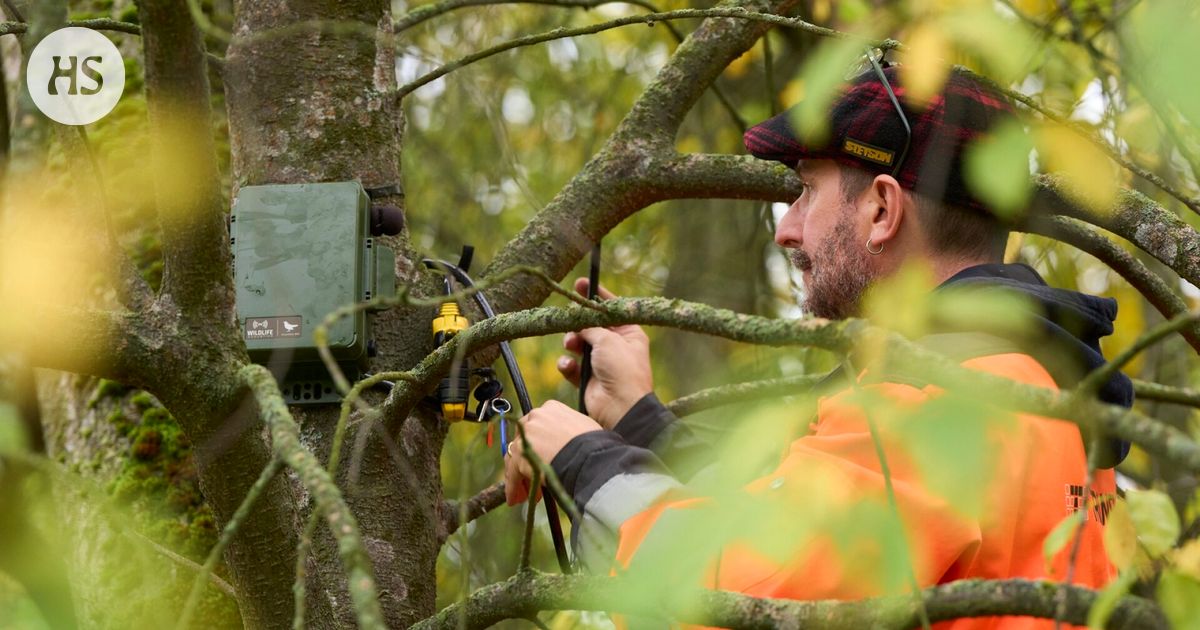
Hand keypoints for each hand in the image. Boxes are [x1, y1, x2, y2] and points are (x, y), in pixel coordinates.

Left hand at [504, 400, 601, 504]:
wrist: (590, 457)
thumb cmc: (595, 445)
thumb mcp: (583, 428)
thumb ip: (568, 431)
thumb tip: (568, 443)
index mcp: (552, 408)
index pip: (538, 425)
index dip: (540, 443)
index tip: (544, 456)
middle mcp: (536, 416)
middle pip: (524, 439)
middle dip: (527, 458)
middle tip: (531, 476)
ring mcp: (526, 434)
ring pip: (516, 456)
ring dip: (519, 475)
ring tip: (523, 493)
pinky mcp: (520, 453)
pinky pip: (513, 472)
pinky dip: (513, 487)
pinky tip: (515, 499)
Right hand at [558, 278, 653, 429]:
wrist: (620, 407)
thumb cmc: (622, 370)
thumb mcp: (608, 339)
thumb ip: (590, 326)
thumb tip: (578, 321)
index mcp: (629, 333)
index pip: (611, 309)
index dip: (596, 296)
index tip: (581, 283)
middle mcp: (615, 346)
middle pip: (591, 325)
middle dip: (578, 323)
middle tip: (569, 317)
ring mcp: (600, 362)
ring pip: (578, 343)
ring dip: (571, 342)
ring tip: (571, 345)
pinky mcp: (587, 378)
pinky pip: (571, 366)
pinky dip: (567, 365)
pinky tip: (568, 366)